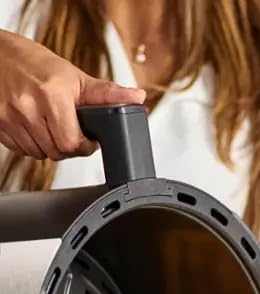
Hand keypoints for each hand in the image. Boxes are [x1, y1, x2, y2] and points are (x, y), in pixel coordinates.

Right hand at [0, 29, 144, 159]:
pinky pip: (21, 150)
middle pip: (58, 151)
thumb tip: (137, 97)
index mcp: (52, 94)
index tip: (87, 138)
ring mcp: (10, 116)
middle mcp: (29, 105)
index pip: (73, 143)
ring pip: (40, 154)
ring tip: (50, 126)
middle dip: (68, 146)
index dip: (84, 145)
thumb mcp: (74, 76)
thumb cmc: (35, 64)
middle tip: (68, 131)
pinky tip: (34, 127)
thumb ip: (106, 93)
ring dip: (49, 147)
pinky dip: (31, 144)